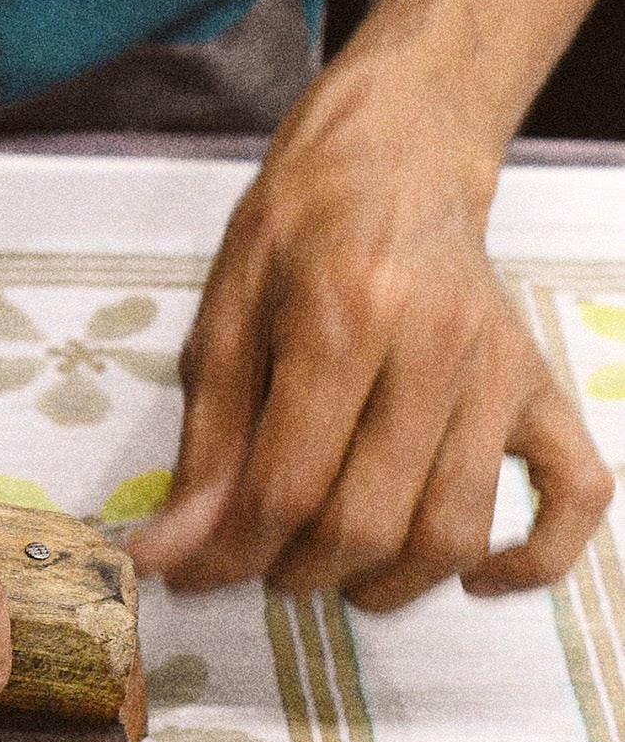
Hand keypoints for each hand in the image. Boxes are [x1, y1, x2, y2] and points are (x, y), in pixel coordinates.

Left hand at [130, 58, 612, 610]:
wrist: (396, 156)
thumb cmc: (297, 234)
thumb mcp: (221, 323)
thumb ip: (202, 448)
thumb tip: (166, 554)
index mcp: (344, 318)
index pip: (286, 487)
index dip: (227, 556)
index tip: (190, 577)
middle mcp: (436, 347)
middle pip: (367, 523)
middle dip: (294, 573)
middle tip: (258, 564)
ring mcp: (502, 371)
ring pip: (452, 531)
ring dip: (385, 584)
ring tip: (334, 571)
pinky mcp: (544, 387)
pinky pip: (575, 495)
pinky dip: (536, 559)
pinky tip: (476, 578)